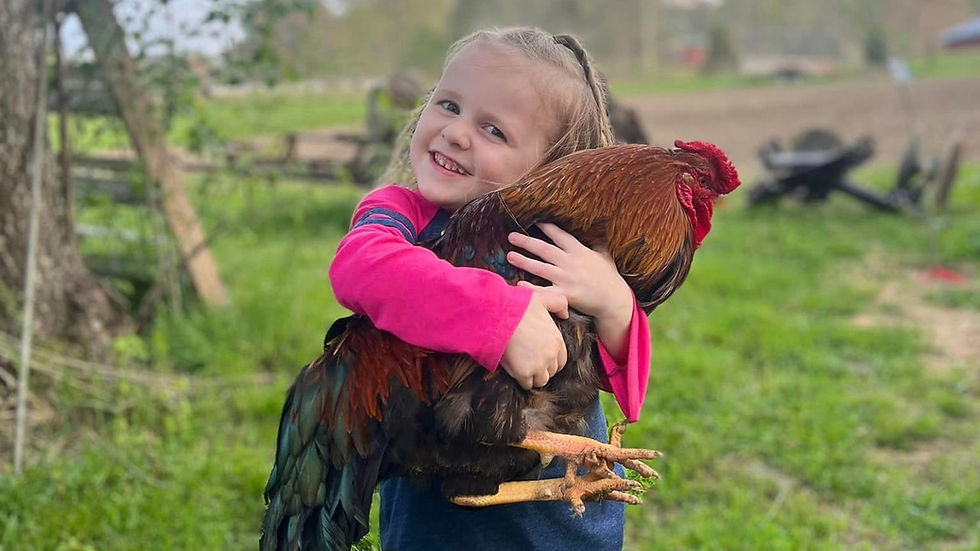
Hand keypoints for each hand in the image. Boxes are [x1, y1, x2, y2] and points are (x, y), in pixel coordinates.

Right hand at [500, 290, 568, 390]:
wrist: (497, 315)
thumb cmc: (516, 305)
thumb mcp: (542, 299)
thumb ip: (558, 304)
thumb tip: (565, 315)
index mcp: (556, 339)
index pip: (561, 360)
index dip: (551, 361)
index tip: (540, 358)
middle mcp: (551, 354)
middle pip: (551, 371)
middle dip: (542, 369)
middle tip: (529, 363)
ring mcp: (539, 365)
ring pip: (541, 381)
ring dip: (533, 377)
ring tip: (522, 369)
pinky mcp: (524, 372)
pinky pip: (526, 385)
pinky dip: (521, 381)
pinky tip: (515, 372)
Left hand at [507, 223, 632, 321]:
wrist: (614, 300)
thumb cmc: (609, 278)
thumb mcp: (604, 256)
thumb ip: (595, 245)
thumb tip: (596, 231)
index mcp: (579, 251)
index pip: (559, 235)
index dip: (546, 227)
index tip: (533, 221)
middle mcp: (570, 263)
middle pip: (544, 249)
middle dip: (526, 241)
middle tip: (511, 236)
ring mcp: (566, 279)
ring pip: (540, 268)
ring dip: (523, 261)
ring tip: (510, 256)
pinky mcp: (565, 295)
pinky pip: (544, 291)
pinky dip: (531, 288)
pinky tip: (519, 284)